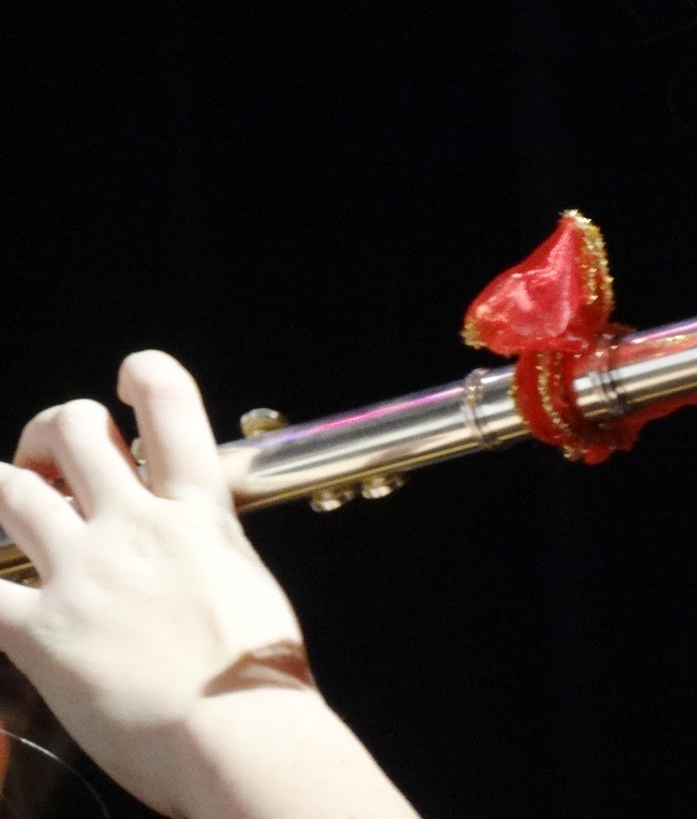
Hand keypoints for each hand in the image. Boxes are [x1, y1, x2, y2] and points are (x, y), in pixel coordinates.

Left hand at [0, 352, 315, 814]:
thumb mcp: (250, 584)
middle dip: (48, 434)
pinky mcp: (40, 631)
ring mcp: (83, 573)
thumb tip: (196, 554)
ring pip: (6, 490)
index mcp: (199, 512)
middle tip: (47, 464)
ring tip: (4, 508)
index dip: (142, 372)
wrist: (240, 733)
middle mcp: (137, 526)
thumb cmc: (262, 676)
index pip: (168, 403)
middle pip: (73, 430)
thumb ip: (210, 553)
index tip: (128, 379)